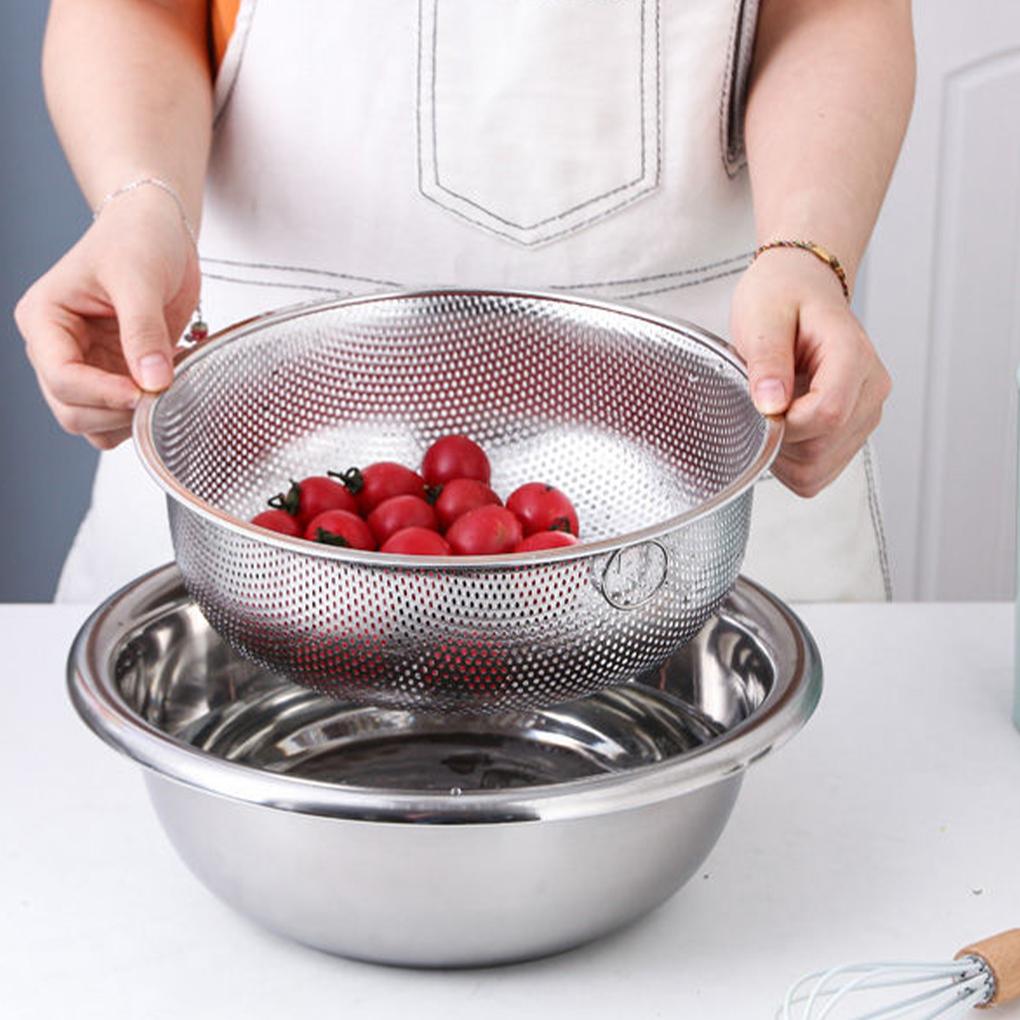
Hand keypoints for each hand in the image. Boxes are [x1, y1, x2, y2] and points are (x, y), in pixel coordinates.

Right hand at [14, 188, 198, 449]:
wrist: (159, 232)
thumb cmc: (137, 239)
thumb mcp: (139, 277)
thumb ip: (144, 330)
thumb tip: (153, 382)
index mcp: (44, 320)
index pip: (60, 377)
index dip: (100, 393)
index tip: (142, 392)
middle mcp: (57, 349)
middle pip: (71, 411)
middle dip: (115, 411)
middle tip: (161, 394)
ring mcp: (87, 367)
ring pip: (95, 424)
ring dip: (130, 420)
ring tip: (166, 386)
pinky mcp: (115, 376)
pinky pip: (121, 417)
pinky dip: (144, 414)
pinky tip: (168, 386)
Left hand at [730, 248, 890, 496]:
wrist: (800, 287)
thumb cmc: (783, 296)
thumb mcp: (763, 316)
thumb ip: (767, 361)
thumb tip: (771, 405)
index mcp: (853, 356)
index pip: (827, 415)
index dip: (784, 424)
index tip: (761, 403)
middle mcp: (870, 390)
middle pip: (821, 449)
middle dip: (778, 439)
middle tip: (761, 401)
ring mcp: (866, 414)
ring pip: (819, 469)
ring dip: (783, 453)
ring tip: (774, 409)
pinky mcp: (853, 432)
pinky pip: (818, 473)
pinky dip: (791, 461)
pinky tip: (784, 425)